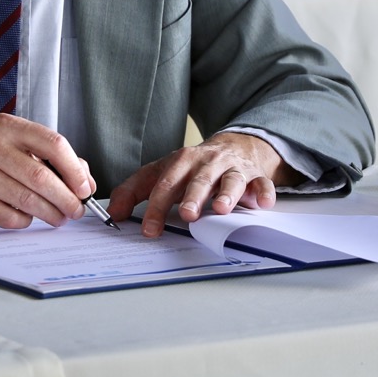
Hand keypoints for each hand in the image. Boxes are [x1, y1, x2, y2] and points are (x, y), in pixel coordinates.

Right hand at [0, 114, 94, 228]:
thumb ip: (52, 160)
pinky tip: (26, 217)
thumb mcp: (16, 150)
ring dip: (50, 213)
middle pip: (41, 176)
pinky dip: (25, 221)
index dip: (74, 169)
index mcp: (7, 126)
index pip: (52, 143)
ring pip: (27, 199)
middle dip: (66, 198)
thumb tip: (85, 183)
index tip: (84, 188)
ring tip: (58, 218)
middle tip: (76, 210)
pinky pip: (10, 217)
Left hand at [107, 131, 283, 237]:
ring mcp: (232, 169)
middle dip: (192, 197)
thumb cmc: (193, 167)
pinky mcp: (255, 176)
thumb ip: (135, 191)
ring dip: (226, 194)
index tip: (149, 230)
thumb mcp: (161, 173)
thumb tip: (113, 214)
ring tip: (221, 209)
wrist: (233, 146)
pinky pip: (261, 184)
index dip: (156, 208)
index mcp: (181, 163)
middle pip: (199, 181)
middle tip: (186, 214)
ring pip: (231, 180)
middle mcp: (207, 164)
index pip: (165, 185)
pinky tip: (263, 203)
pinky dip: (263, 193)